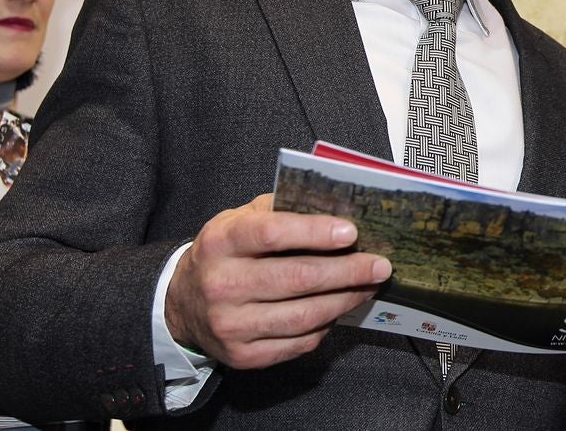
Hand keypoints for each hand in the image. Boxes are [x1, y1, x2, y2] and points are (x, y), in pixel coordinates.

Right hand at [164, 193, 391, 368]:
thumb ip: (281, 210)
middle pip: (297, 278)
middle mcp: (222, 284)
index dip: (315, 232)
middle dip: (348, 271)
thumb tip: (337, 209)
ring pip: (304, 315)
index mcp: (221, 242)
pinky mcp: (243, 356)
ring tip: (369, 286)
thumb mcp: (240, 219)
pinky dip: (326, 325)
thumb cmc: (226, 252)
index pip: (272, 233)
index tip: (352, 232)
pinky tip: (340, 309)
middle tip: (380, 265)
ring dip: (345, 299)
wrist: (184, 303)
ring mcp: (231, 325)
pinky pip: (299, 342)